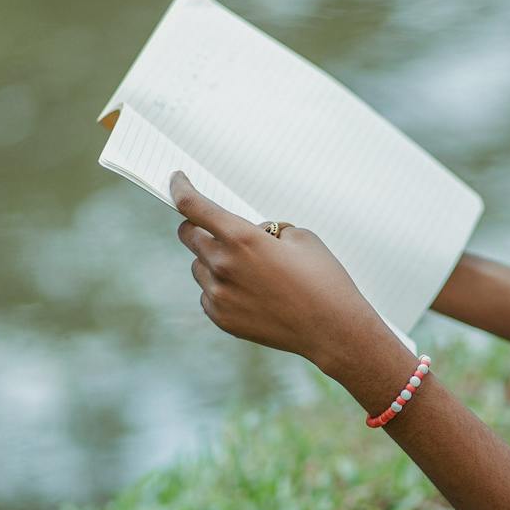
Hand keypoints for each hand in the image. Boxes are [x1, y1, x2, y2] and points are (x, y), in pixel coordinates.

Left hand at [168, 171, 377, 362]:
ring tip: (250, 272)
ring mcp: (219, 294)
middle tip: (221, 231)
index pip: (194, 206)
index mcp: (241, 238)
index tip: (176, 180)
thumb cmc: (323, 279)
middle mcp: (223, 265)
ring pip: (198, 266)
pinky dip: (221, 288)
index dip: (181, 189)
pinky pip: (207, 293)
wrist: (333, 329)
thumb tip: (251, 234)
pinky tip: (251, 294)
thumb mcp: (300, 237)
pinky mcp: (221, 317)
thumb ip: (266, 229)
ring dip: (214, 260)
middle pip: (188, 235)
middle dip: (200, 227)